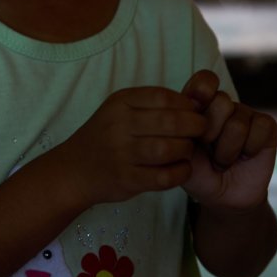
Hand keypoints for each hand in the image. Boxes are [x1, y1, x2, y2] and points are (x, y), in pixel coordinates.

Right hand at [59, 87, 206, 207]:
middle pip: (170, 121)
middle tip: (201, 131)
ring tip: (187, 149)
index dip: (186, 104)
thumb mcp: (118, 110)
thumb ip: (151, 104)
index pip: (163, 96)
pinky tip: (182, 168)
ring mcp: (122, 154)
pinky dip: (181, 172)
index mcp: (119, 103)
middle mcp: (119, 125)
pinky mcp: (127, 179)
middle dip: (195, 126)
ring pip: (169, 149)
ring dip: (187, 149)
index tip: (194, 112)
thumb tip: (194, 102)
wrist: (75, 169)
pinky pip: (165, 177)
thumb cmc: (105, 136)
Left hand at [180, 70, 276, 209]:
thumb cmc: (198, 172)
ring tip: (223, 160)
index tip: (195, 108)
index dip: (201, 90)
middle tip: (208, 149)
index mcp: (199, 104)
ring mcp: (245, 113)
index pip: (204, 80)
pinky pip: (261, 128)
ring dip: (227, 150)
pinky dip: (250, 149)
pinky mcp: (266, 126)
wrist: (223, 196)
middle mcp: (222, 104)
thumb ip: (183, 130)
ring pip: (238, 122)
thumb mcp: (182, 153)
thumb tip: (190, 106)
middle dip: (211, 133)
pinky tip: (245, 156)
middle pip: (221, 101)